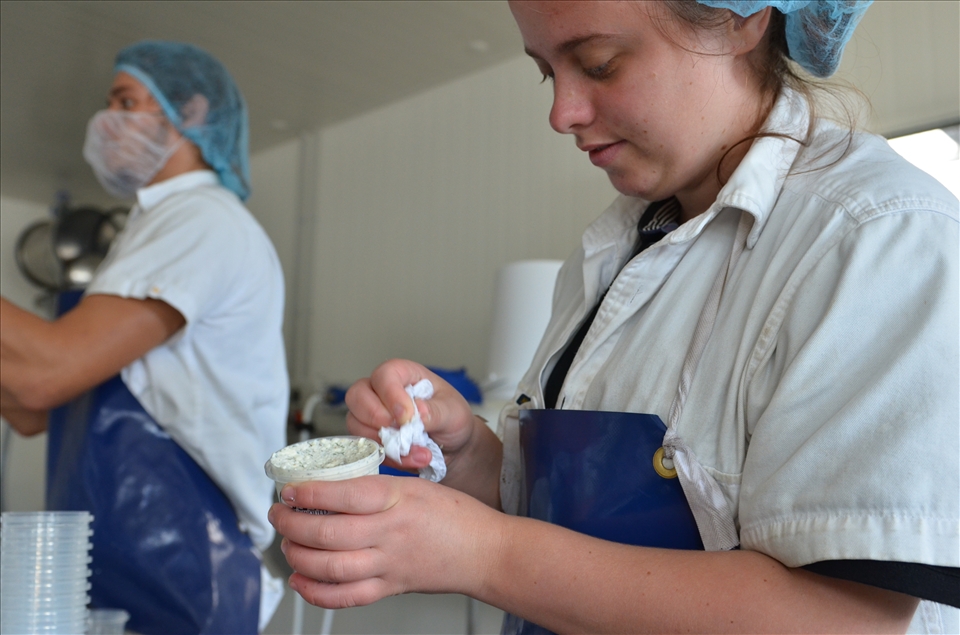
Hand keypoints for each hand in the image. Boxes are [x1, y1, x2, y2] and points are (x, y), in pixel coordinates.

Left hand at [268, 475, 503, 608]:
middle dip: (292, 524)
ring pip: (330, 566)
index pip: (343, 494)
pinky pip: (346, 596)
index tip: (289, 489)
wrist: (484, 551)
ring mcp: (389, 564)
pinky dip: (316, 592)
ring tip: (287, 543)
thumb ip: (376, 487)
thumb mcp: (415, 485)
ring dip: (298, 556)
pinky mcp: (391, 587)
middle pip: (329, 532)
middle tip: (279, 514)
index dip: (308, 492)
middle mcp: (391, 532)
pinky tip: (301, 580)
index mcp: (398, 498)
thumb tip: (331, 488)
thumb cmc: (455, 515)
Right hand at [345, 359, 475, 470]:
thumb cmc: (452, 419)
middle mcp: (381, 391)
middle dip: (375, 417)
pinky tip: (412, 460)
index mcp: (403, 374)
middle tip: (401, 431)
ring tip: (418, 452)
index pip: (384, 375)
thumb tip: (418, 411)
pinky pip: (366, 448)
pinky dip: (389, 458)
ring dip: (385, 443)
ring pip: (356, 424)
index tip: (407, 416)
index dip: (391, 395)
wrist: (453, 447)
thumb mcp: (453, 412)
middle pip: (357, 395)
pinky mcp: (370, 438)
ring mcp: (372, 415)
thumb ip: (436, 411)